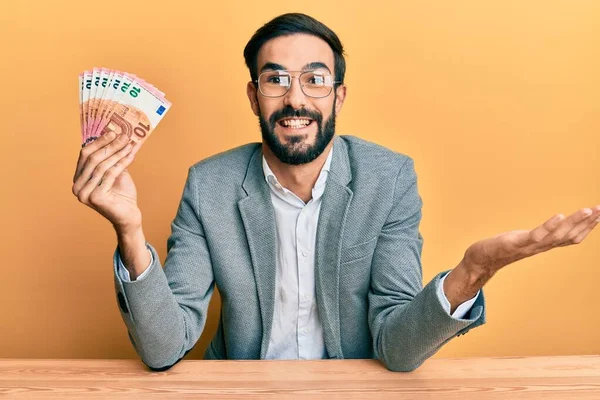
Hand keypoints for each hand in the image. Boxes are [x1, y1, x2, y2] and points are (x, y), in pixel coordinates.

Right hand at [72, 132, 142, 230]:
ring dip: (117, 152)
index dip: (99, 142)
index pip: (85, 154)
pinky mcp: (95, 197)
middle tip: (123, 136)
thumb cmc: (122, 195)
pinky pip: (110, 174)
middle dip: (109, 145)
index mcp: (78, 178)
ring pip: (101, 165)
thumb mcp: (115, 172)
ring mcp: (84, 193)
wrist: (128, 216)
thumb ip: (112, 158)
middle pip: (92, 158)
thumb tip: (117, 135)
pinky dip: (122, 163)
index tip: (113, 131)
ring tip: (129, 144)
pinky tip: (131, 156)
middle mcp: (77, 186)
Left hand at [463, 205, 599, 278]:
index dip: (587, 226)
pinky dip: (549, 226)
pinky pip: (537, 236)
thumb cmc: (503, 247)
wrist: (481, 260)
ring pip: (557, 235)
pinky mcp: (516, 243)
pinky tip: (559, 216)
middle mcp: (541, 247)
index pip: (572, 236)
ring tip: (588, 210)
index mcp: (545, 244)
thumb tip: (554, 225)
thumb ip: (541, 234)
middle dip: (587, 222)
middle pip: (569, 235)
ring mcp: (530, 246)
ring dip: (574, 223)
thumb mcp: (526, 239)